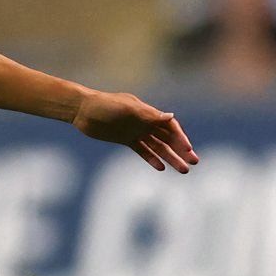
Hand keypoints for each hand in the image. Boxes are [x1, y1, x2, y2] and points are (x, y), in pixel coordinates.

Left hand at [72, 91, 198, 172]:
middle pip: (167, 138)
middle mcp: (143, 122)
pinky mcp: (125, 139)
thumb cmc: (103, 105)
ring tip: (183, 170)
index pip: (169, 126)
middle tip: (194, 163)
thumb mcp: (126, 109)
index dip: (180, 138)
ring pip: (157, 146)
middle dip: (181, 150)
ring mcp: (135, 131)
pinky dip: (151, 158)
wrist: (81, 110)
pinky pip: (142, 150)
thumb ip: (148, 115)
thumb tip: (171, 117)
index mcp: (146, 112)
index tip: (188, 150)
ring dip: (170, 157)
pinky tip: (161, 168)